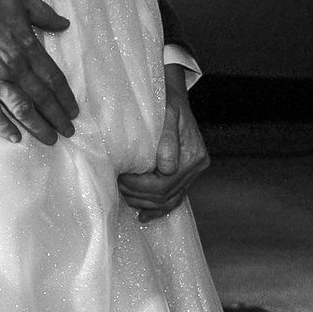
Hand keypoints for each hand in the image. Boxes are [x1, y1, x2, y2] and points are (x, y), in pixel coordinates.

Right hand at [0, 0, 79, 144]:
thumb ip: (43, 13)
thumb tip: (64, 24)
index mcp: (27, 46)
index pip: (53, 77)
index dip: (65, 96)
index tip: (73, 110)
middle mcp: (14, 66)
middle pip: (42, 97)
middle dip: (57, 117)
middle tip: (68, 132)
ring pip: (21, 108)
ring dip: (37, 126)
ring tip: (49, 139)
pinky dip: (2, 126)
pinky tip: (14, 137)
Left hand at [119, 66, 210, 221]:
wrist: (172, 95)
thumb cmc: (166, 102)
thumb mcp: (167, 113)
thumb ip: (167, 139)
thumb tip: (166, 168)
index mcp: (193, 155)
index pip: (164, 184)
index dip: (139, 186)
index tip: (119, 176)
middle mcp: (196, 167)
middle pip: (165, 195)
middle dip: (137, 194)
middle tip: (116, 184)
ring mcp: (192, 173)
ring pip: (168, 201)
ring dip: (144, 203)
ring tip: (123, 195)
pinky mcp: (185, 174)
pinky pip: (173, 198)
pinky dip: (158, 209)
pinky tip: (143, 216)